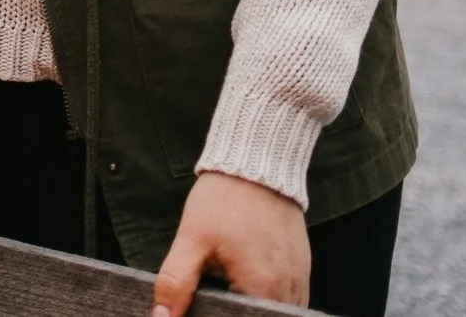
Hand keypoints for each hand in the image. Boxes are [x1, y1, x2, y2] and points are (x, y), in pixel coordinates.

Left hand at [151, 172, 308, 314]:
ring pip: (274, 312)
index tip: (205, 300)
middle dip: (235, 309)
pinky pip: (289, 300)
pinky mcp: (302, 269)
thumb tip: (162, 315)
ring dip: (253, 306)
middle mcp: (288, 290)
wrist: (256, 164)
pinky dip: (268, 298)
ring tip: (230, 281)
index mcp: (262, 288)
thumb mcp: (192, 239)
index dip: (219, 314)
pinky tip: (249, 282)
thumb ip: (176, 282)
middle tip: (215, 284)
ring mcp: (299, 280)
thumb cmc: (224, 199)